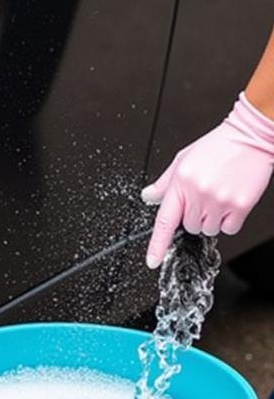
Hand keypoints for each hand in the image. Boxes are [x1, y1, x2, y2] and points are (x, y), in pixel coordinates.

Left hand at [142, 93, 273, 267]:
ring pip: (209, 229)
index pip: (164, 220)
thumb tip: (149, 197)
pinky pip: (229, 229)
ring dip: (212, 219)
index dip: (157, 244)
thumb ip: (165, 183)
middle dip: (194, 217)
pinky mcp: (241, 205)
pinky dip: (230, 221)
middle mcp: (199, 193)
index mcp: (181, 182)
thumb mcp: (183, 160)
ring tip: (218, 195)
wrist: (249, 137)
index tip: (152, 261)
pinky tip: (231, 200)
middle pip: (189, 227)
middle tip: (204, 196)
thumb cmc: (217, 147)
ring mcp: (220, 201)